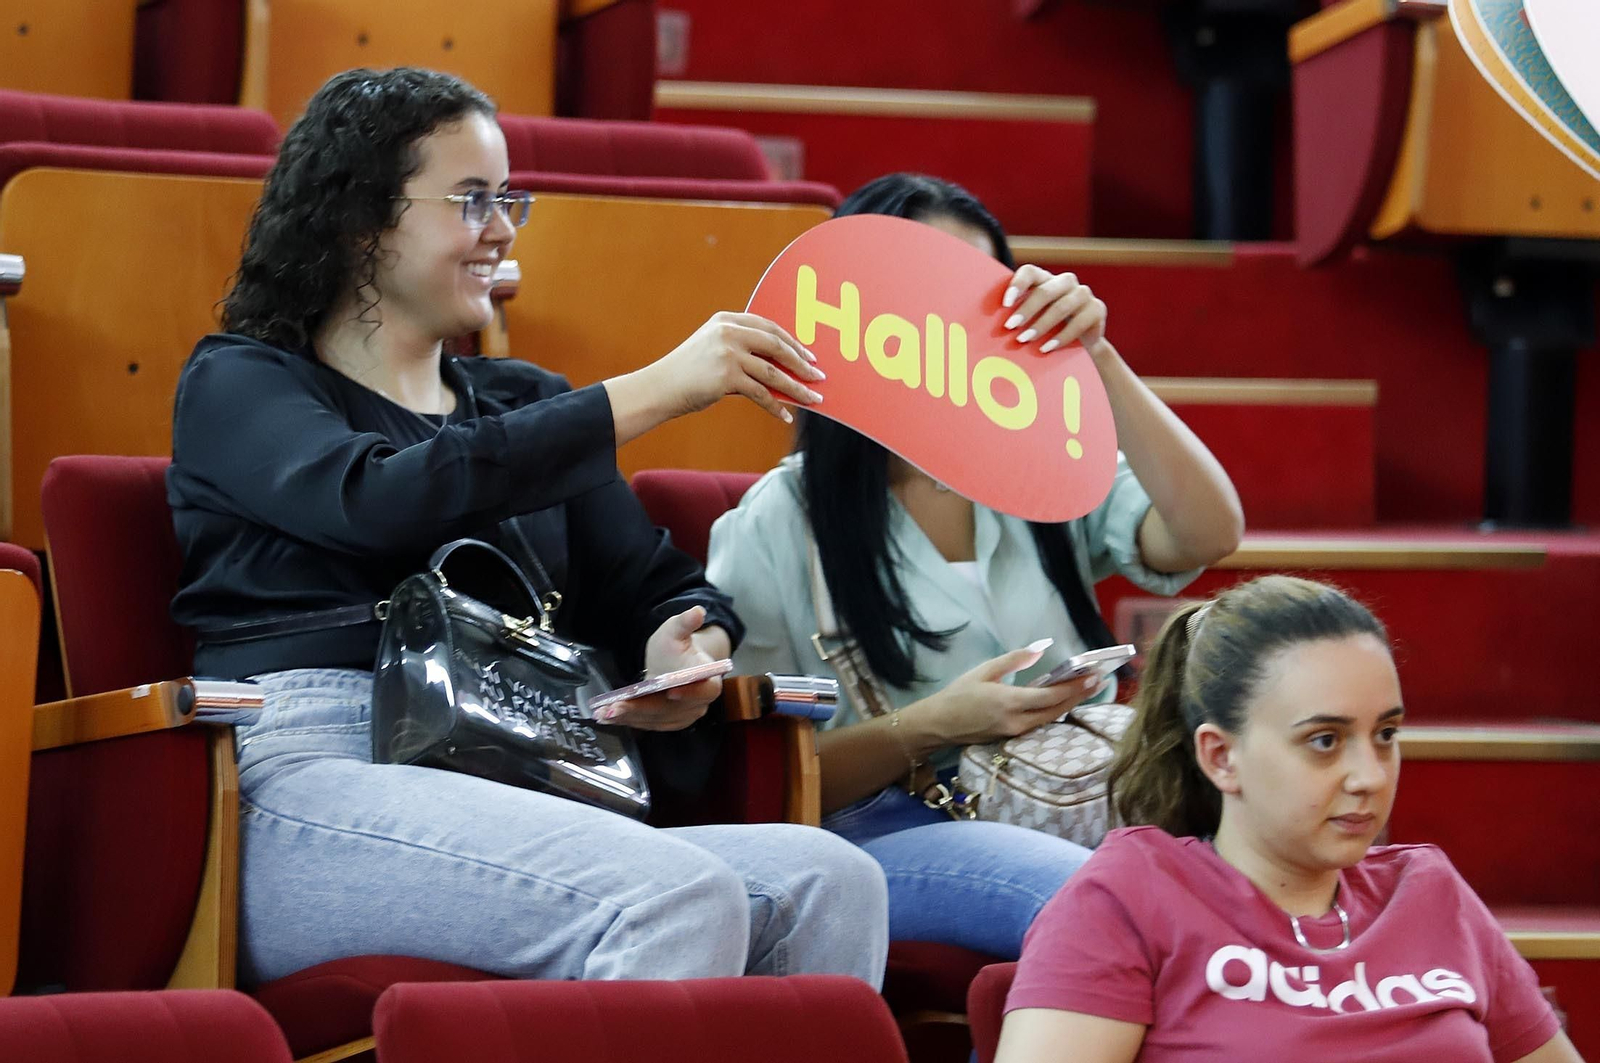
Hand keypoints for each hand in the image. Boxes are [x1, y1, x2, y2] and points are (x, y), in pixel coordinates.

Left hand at [596, 607, 723, 730]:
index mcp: (709, 682)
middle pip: (671, 710)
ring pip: (656, 719)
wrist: (675, 664)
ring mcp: (683, 716)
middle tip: (614, 708)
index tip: (670, 691)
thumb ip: (686, 623)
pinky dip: (628, 721)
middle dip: (641, 709)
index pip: (704, 691)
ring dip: (629, 718)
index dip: (690, 693)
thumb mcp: (678, 630)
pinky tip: (609, 717)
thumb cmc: (677, 647)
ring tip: (605, 713)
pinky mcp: (667, 722)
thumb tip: (697, 611)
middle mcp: (699, 704)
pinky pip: (648, 724)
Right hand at [650, 311, 825, 424]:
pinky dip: (776, 407)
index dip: (792, 342)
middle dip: (801, 363)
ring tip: (812, 399)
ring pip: (773, 373)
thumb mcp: (713, 350)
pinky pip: (760, 394)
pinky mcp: (726, 376)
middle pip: (777, 346)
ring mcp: (728, 353)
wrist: (659, 388)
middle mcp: (729, 332)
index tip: (808, 355)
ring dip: (797, 388)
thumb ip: (741, 351)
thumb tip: (779, 370)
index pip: (769, 327)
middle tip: (818, 376)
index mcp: (727, 320)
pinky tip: (786, 416)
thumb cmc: (687, 374)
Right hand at [908, 641, 1103, 746]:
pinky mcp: (1013, 737)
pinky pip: (1041, 724)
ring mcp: (1016, 733)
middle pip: (1058, 710)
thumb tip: (1041, 648)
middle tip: (1099, 680)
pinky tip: (1064, 701)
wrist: (939, 724)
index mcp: (1009, 702)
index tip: (1093, 674)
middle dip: (1080, 695)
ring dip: (1071, 704)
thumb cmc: (958, 694)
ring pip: (1051, 719)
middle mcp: (1017, 721)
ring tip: (1087, 689)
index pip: (1051, 696)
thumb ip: (1014, 660)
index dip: (1075, 686)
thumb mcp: (984, 671)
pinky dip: (1056, 711)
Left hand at [1000, 265, 1108, 355]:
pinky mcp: (1097, 309)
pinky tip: (1047, 348)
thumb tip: (985, 327)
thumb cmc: (1048, 329)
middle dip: (1026, 310)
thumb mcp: (1032, 320)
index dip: (1017, 284)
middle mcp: (1065, 281)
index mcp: (1045, 279)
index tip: (1004, 304)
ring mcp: (1083, 293)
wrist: (1082, 344)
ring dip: (1041, 325)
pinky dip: (1061, 338)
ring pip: (1062, 307)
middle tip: (1010, 327)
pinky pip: (1079, 322)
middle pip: (1045, 291)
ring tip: (1025, 340)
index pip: (1030, 272)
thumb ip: (1015, 316)